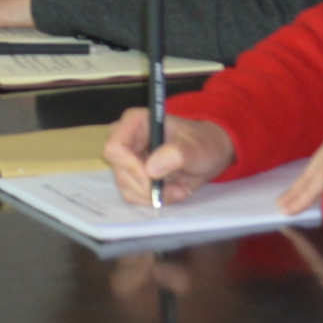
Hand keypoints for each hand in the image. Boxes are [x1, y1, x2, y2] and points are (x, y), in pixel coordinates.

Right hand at [102, 106, 237, 209]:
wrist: (208, 154)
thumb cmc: (202, 143)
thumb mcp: (196, 148)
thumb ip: (176, 154)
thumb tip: (151, 170)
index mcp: (135, 122)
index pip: (115, 147)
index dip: (131, 167)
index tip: (154, 180)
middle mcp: (125, 139)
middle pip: (119, 170)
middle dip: (148, 186)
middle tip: (176, 189)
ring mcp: (126, 159)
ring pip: (126, 187)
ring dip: (154, 195)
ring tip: (179, 189)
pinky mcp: (131, 176)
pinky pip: (133, 195)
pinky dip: (154, 199)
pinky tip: (172, 190)